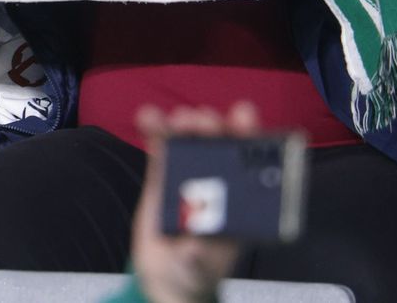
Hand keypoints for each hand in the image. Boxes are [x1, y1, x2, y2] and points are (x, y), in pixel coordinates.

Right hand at [131, 102, 254, 302]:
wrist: (164, 278)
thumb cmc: (195, 271)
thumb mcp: (201, 266)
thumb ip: (199, 255)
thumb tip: (195, 244)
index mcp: (237, 201)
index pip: (248, 162)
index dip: (249, 136)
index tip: (243, 117)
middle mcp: (216, 182)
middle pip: (218, 144)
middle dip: (212, 127)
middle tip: (201, 122)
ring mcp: (188, 176)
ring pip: (189, 140)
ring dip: (184, 123)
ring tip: (177, 120)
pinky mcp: (162, 176)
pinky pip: (159, 148)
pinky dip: (154, 129)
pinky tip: (148, 117)